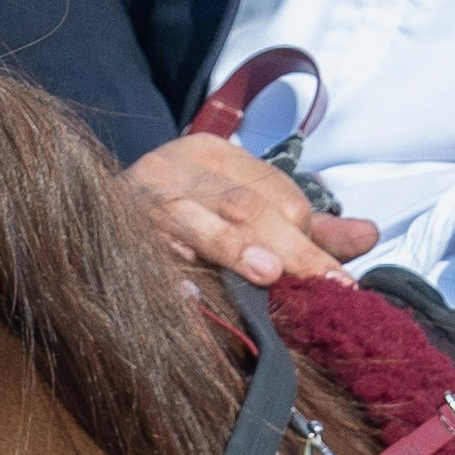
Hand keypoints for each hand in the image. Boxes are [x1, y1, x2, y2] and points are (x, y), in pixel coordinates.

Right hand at [125, 128, 373, 292]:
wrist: (85, 206)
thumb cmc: (186, 211)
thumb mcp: (248, 206)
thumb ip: (309, 226)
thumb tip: (370, 235)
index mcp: (211, 156)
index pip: (270, 194)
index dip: (306, 239)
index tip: (341, 282)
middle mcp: (172, 169)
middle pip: (240, 205)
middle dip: (286, 247)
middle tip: (323, 285)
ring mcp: (137, 201)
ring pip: (190, 218)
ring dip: (229, 247)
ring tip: (266, 274)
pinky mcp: (110, 234)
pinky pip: (141, 253)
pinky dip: (167, 275)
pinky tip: (189, 298)